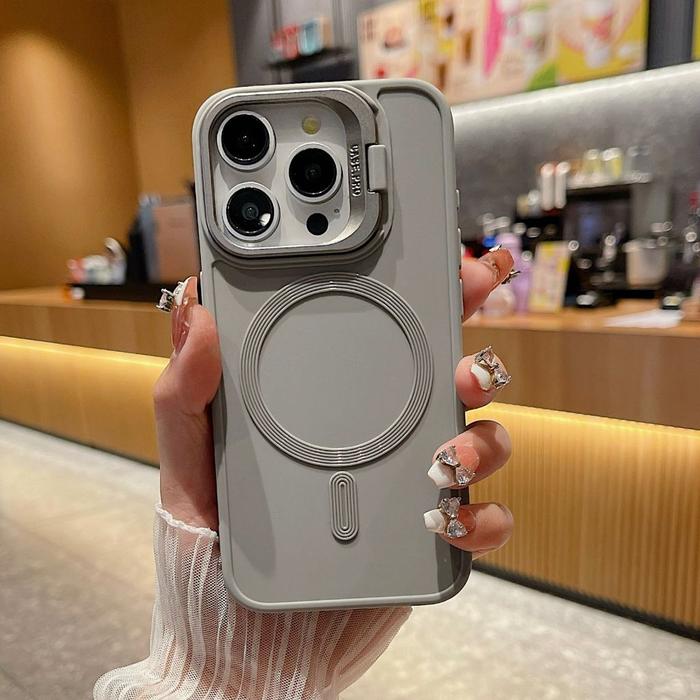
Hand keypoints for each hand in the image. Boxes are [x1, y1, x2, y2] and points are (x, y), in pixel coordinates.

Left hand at [153, 247, 514, 554]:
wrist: (236, 649)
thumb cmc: (209, 553)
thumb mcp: (190, 465)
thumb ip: (186, 392)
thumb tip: (195, 310)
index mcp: (330, 409)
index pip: (384, 338)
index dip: (425, 298)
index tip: (452, 270)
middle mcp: (377, 439)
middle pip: (448, 382)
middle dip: (478, 360)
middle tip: (470, 366)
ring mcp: (405, 488)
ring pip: (480, 443)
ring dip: (485, 440)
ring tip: (449, 458)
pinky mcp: (425, 540)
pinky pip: (480, 521)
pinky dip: (483, 518)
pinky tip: (449, 520)